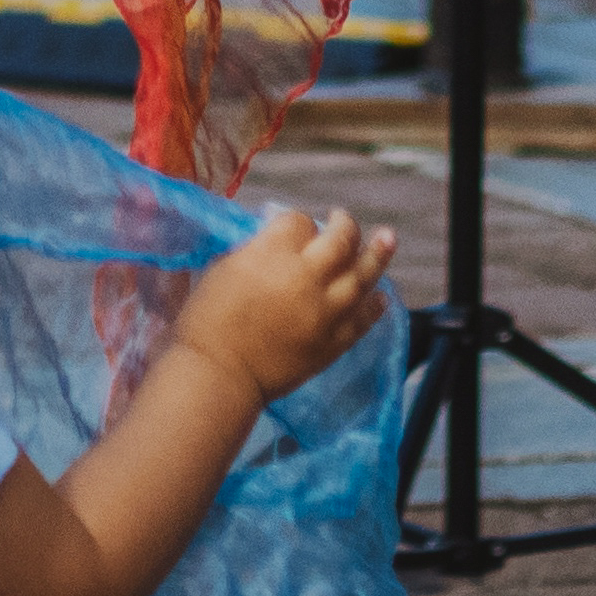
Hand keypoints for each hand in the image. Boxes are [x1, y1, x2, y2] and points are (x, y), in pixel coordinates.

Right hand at [174, 201, 397, 405]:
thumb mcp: (223, 269)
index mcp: (272, 254)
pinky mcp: (332, 342)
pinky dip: (374, 305)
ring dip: (378, 254)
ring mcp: (325, 311)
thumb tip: (276, 243)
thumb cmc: (206, 321)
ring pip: (362, 275)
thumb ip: (256, 250)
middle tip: (342, 220)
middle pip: (340, 239)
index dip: (297, 222)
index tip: (293, 229)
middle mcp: (306, 277)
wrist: (218, 375)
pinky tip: (381, 296)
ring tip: (388, 237)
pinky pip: (363, 319)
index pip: (299, 222)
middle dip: (344, 224)